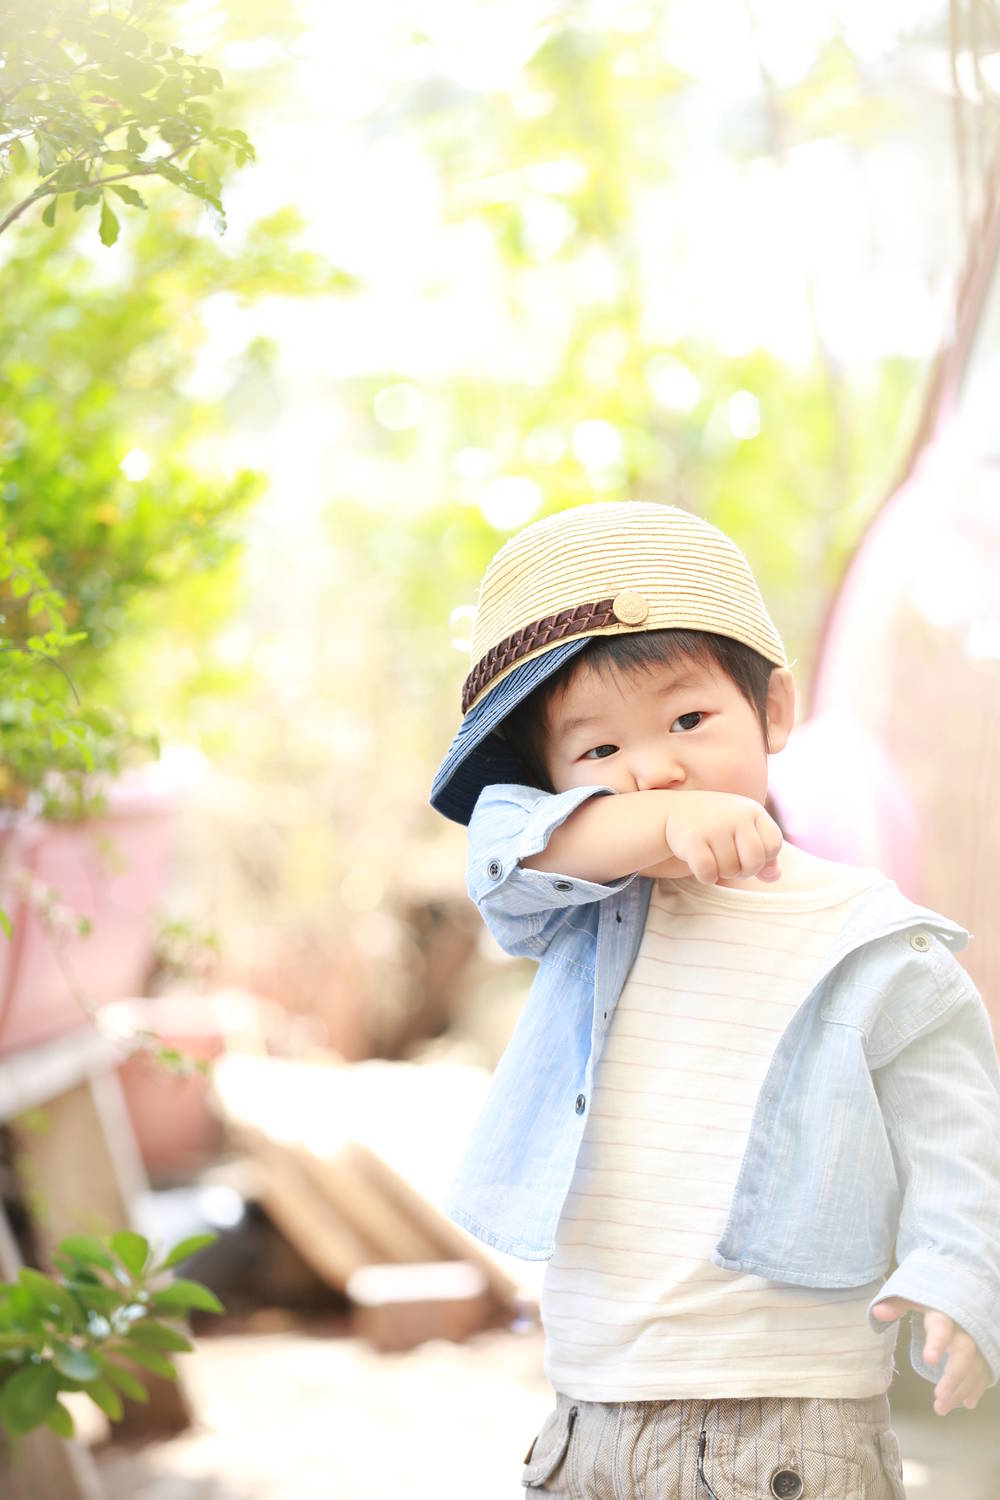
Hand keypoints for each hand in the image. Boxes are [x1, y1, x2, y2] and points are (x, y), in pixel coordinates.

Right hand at [662, 791, 782, 885]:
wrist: (676, 811)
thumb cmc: (719, 826)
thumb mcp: (745, 832)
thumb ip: (765, 855)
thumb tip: (774, 877)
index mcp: (752, 811)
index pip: (773, 845)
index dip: (764, 858)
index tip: (747, 854)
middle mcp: (735, 815)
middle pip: (754, 861)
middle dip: (745, 871)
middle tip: (732, 864)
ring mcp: (713, 826)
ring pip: (730, 870)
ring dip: (723, 873)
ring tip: (715, 859)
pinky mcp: (692, 839)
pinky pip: (708, 872)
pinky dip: (706, 877)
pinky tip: (702, 867)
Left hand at [871, 1297, 990, 1413]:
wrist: (964, 1288)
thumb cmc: (933, 1296)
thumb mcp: (914, 1295)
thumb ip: (897, 1304)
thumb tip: (878, 1312)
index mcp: (944, 1311)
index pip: (942, 1326)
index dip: (937, 1342)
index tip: (929, 1360)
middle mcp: (965, 1327)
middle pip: (964, 1352)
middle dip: (953, 1376)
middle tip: (938, 1397)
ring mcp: (978, 1340)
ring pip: (975, 1366)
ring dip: (961, 1389)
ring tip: (942, 1408)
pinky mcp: (986, 1351)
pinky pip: (984, 1371)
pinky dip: (976, 1388)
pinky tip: (967, 1403)